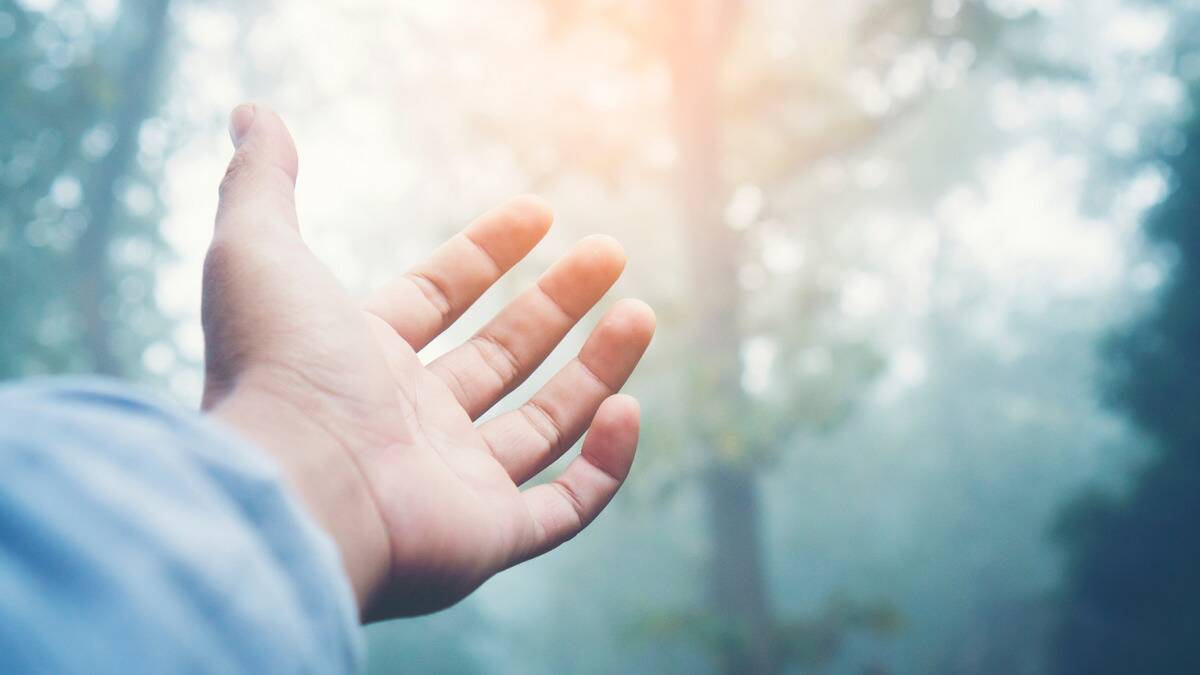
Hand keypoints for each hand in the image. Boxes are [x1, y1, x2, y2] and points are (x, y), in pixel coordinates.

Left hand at [201, 104, 654, 619]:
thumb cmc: (276, 372)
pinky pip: (565, 504)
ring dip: (597, 369)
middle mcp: (408, 423)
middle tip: (610, 252)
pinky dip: (605, 464)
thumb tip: (252, 111)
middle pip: (501, 355)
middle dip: (557, 301)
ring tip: (642, 313)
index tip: (541, 211)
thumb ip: (261, 180)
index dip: (488, 251)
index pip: (438, 299)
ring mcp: (452, 484)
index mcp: (361, 361)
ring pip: (545, 424)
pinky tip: (628, 408)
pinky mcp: (489, 538)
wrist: (292, 490)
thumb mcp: (257, 250)